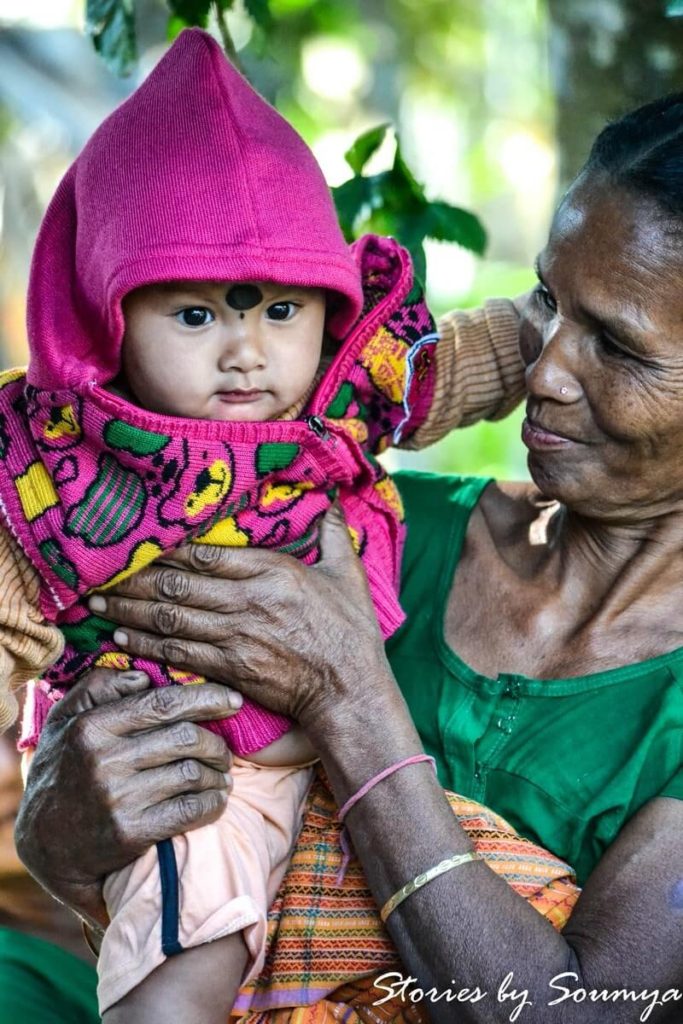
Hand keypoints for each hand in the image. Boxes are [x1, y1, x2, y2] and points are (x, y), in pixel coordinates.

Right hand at [15, 668, 239, 928]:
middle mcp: (104, 760)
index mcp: (92, 727)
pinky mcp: (130, 833)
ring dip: (218, 773)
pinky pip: (190, 811)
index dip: (206, 698)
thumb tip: (144, 673)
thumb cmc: (64, 766)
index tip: (233, 700)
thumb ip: (100, 687)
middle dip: (216, 741)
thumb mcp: (66, 719)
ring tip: (222, 773)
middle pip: (186, 738)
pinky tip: (217, 798)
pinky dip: (213, 802)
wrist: (46, 840)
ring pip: (192, 773)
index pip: (163, 703)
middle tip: (225, 749)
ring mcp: (118, 799)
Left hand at [87, 506, 390, 730]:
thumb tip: (332, 498)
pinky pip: (177, 653)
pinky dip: (145, 644)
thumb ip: (333, 534)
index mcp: (273, 571)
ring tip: (97, 603)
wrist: (349, 690)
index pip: (206, 554)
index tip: (139, 542)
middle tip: (101, 573)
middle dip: (134, 579)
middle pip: (177, 584)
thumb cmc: (351, 633)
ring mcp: (235, 636)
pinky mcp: (229, 668)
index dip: (167, 548)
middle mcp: (247, 601)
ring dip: (129, 610)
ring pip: (170, 618)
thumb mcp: (348, 575)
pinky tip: (121, 637)